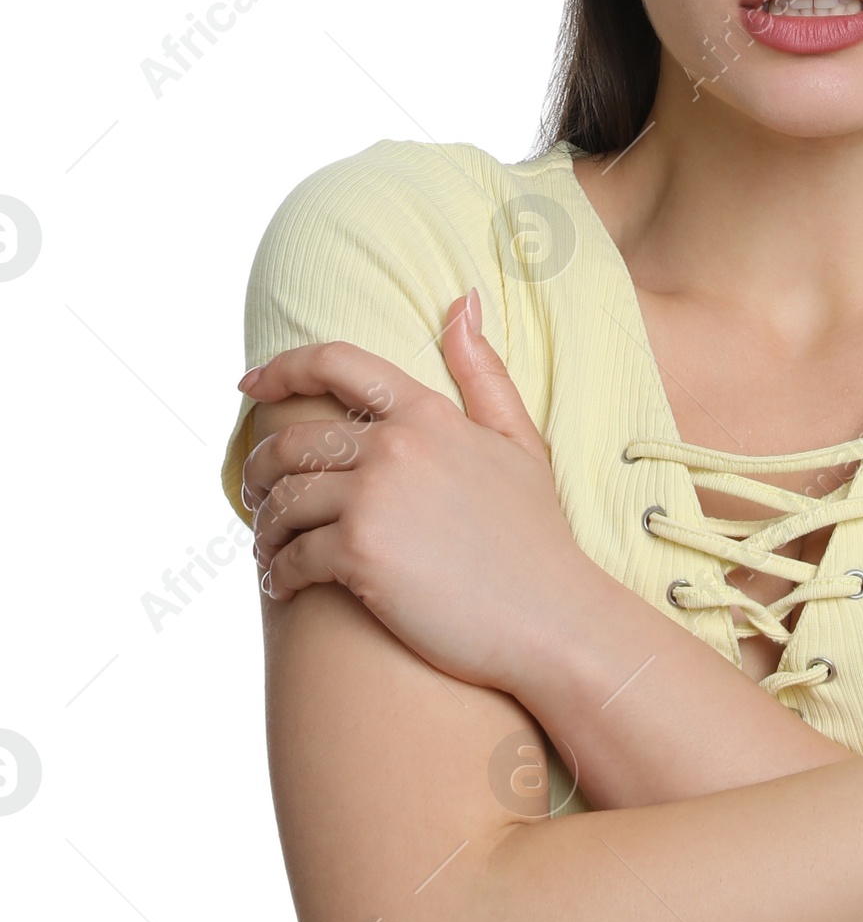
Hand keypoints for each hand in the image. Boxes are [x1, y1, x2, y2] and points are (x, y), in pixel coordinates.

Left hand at [239, 290, 585, 692]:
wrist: (554, 620)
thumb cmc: (538, 539)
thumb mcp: (521, 443)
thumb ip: (485, 374)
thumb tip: (463, 301)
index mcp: (428, 414)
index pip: (335, 364)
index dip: (281, 368)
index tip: (248, 386)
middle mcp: (394, 447)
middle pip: (293, 442)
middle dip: (261, 468)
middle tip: (257, 496)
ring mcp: (373, 500)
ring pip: (284, 501)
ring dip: (266, 527)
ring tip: (270, 548)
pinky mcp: (359, 555)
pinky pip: (291, 557)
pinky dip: (279, 573)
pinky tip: (286, 585)